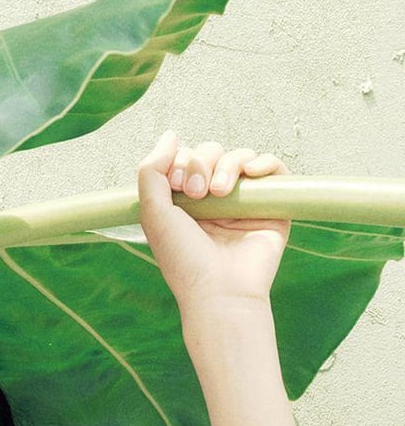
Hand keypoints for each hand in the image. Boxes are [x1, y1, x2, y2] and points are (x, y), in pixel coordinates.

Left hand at [137, 130, 290, 318]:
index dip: (181, 162)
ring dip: (229, 164)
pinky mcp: (272, 208)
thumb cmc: (184, 259)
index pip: (186, 158)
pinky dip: (265, 162)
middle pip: (212, 153)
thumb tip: (170, 135)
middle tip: (197, 193)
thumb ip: (151, 171)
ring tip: (220, 192)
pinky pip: (274, 170)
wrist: (219, 291)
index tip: (177, 187)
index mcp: (185, 201)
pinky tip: (252, 172)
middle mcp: (214, 199)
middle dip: (202, 162)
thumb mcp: (153, 213)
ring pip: (241, 157)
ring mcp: (244, 203)